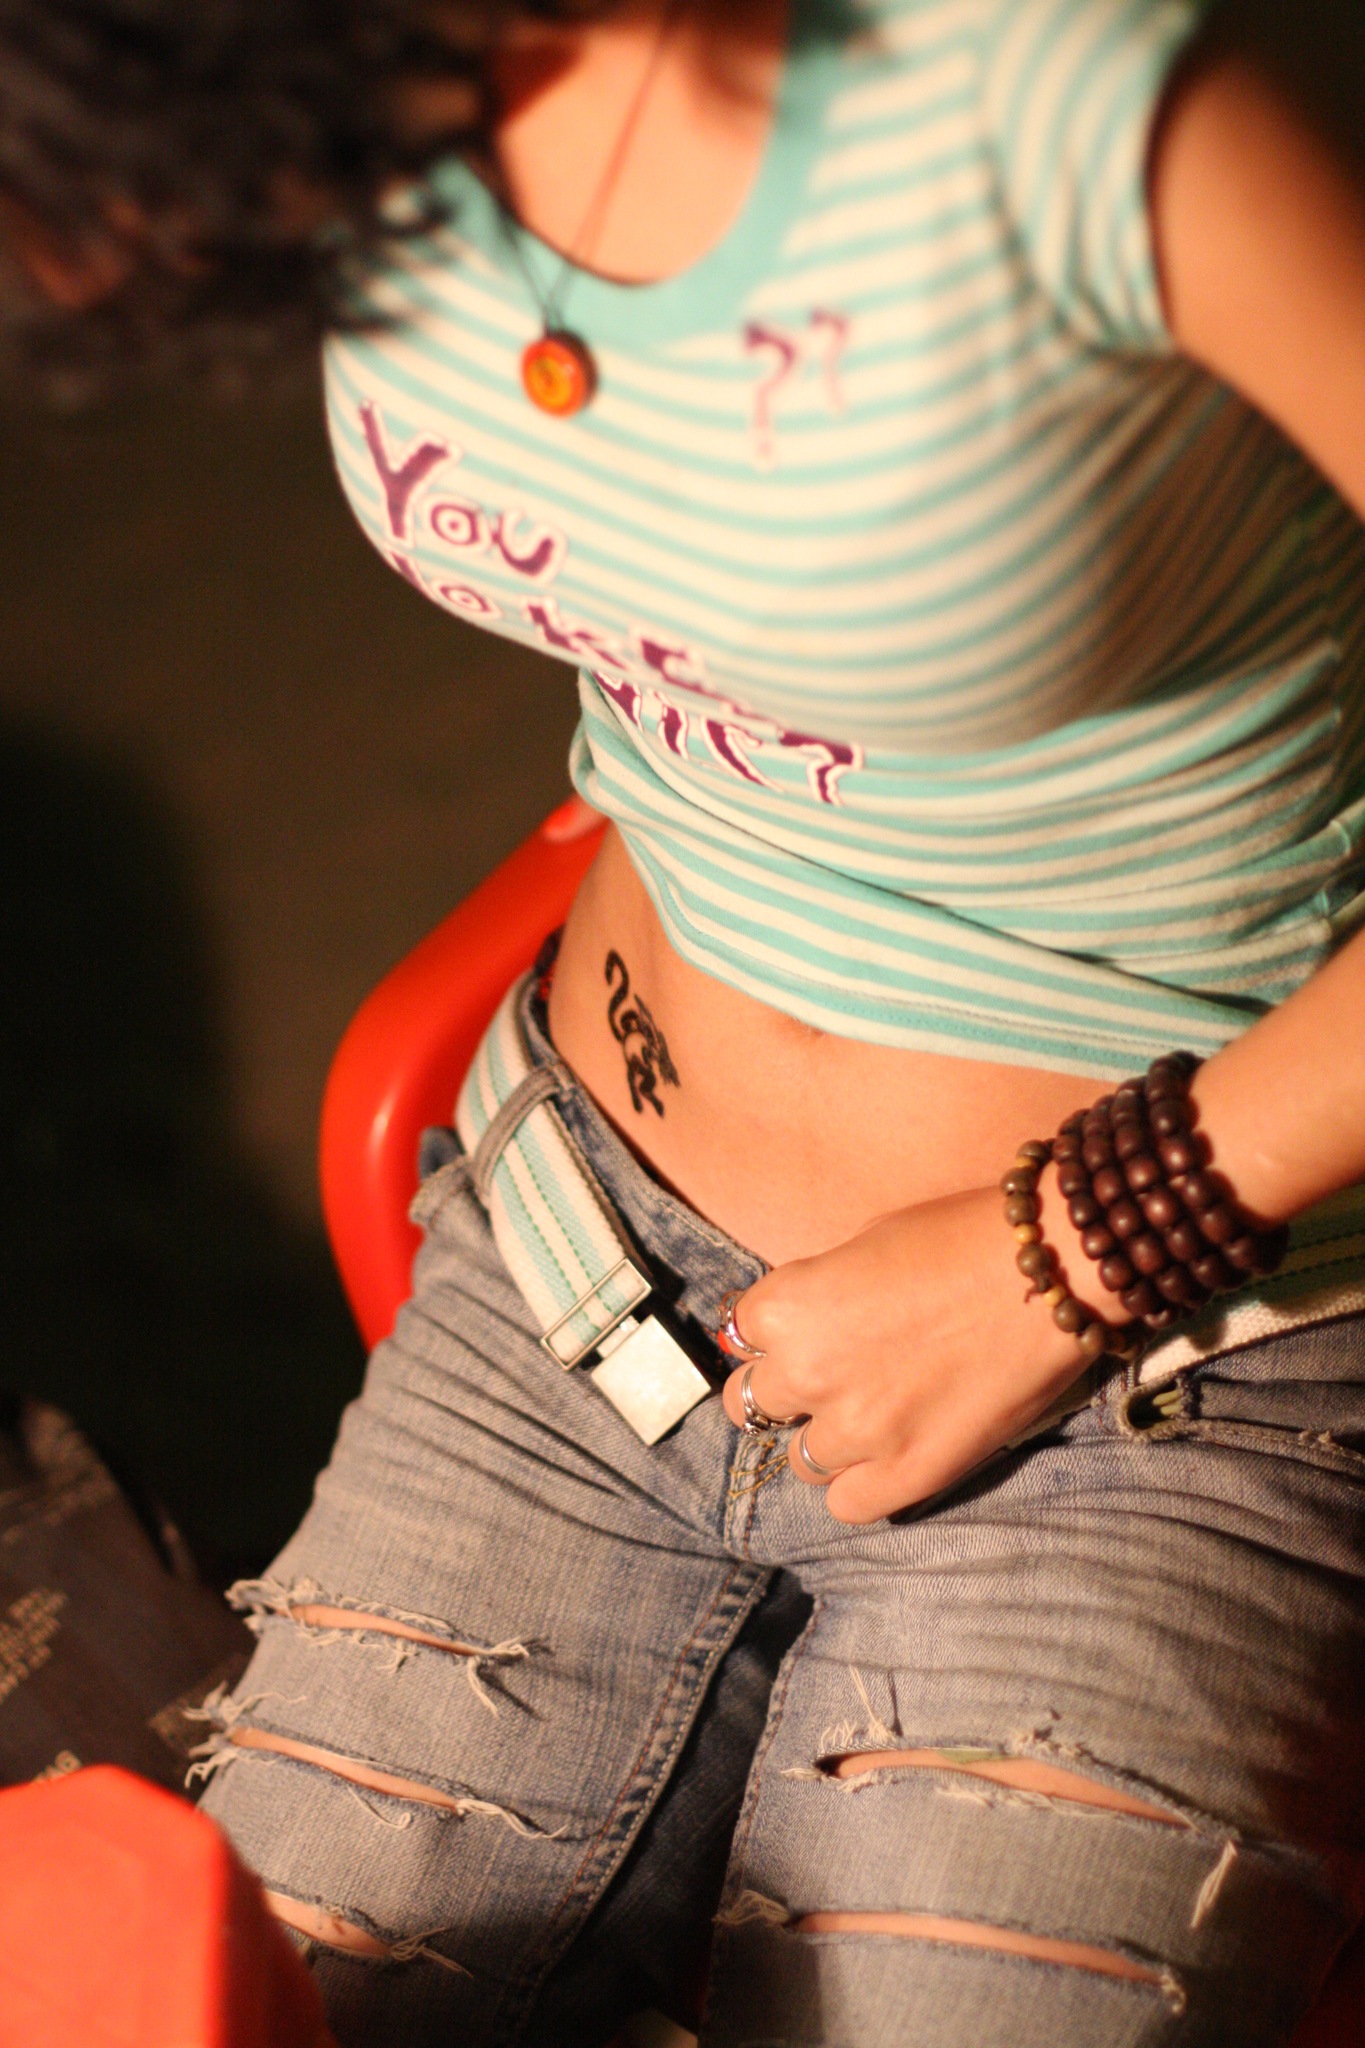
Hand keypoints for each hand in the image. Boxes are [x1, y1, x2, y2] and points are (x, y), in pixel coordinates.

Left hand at [719, 1177, 1101, 1523]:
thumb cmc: (961, 1238)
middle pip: (754, 1402)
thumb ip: (817, 1292)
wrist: (1050, 1269)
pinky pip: (846, 1505)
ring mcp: (857, 1430)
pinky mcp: (908, 1473)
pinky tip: (890, 1454)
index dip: (777, 1331)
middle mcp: (808, 1372)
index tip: (805, 1329)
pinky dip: (861, 1484)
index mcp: (788, 1307)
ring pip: (801, 1459)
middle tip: (833, 1374)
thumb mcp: (864, 1243)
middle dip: (789, 1388)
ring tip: (873, 1413)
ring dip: (827, 1438)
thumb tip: (798, 1321)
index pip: (742, 1334)